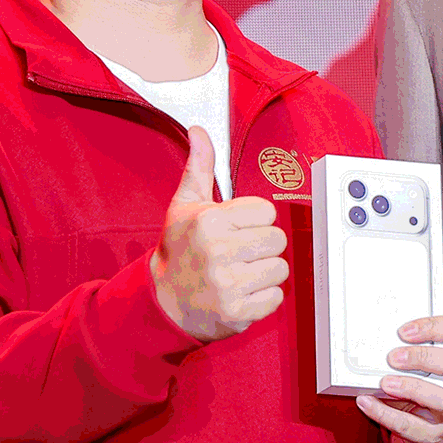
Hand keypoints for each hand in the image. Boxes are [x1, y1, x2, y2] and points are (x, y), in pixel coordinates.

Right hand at [150, 125, 288, 341]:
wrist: (163, 301)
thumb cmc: (178, 250)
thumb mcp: (184, 205)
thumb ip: (199, 167)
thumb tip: (199, 131)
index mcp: (209, 221)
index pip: (267, 211)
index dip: (255, 220)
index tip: (238, 228)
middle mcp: (218, 251)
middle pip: (277, 239)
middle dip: (262, 245)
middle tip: (240, 252)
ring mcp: (227, 284)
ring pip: (280, 268)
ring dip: (264, 272)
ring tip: (241, 271)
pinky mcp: (236, 312)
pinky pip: (276, 297)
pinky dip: (263, 297)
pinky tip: (242, 291)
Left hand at [356, 313, 442, 442]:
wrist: (430, 436)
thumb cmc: (426, 390)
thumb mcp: (425, 368)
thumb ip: (410, 352)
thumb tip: (375, 342)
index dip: (433, 327)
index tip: (404, 331)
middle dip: (424, 358)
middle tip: (393, 357)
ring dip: (411, 388)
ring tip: (385, 383)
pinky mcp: (435, 435)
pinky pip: (411, 425)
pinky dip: (385, 413)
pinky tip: (367, 402)